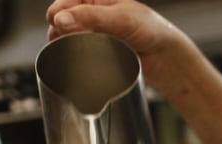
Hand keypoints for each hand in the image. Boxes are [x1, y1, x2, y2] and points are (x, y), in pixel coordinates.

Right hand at [45, 0, 184, 86]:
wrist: (164, 56)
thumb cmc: (149, 29)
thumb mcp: (120, 18)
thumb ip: (90, 18)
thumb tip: (59, 20)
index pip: (64, 3)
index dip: (57, 15)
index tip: (59, 26)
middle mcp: (90, 11)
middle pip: (60, 20)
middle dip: (59, 31)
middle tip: (65, 43)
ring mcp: (91, 31)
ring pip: (65, 37)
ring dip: (64, 45)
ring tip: (72, 52)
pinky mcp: (95, 49)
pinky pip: (76, 51)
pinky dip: (73, 55)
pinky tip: (75, 60)